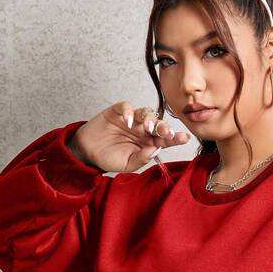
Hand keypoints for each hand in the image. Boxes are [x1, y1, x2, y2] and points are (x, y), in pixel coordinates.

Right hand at [71, 101, 190, 173]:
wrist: (88, 153)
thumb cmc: (109, 159)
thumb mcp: (127, 164)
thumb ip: (141, 158)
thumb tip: (155, 149)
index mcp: (148, 142)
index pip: (164, 139)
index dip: (175, 138)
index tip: (184, 138)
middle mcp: (142, 129)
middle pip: (158, 124)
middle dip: (164, 127)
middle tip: (167, 133)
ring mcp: (131, 120)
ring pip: (145, 113)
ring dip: (149, 118)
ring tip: (148, 127)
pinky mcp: (117, 112)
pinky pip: (125, 106)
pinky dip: (128, 111)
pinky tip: (128, 120)